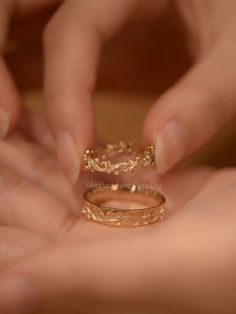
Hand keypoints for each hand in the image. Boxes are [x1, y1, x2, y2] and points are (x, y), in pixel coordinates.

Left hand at [0, 139, 234, 313]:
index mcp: (90, 273)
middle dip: (2, 174)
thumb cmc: (229, 269)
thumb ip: (76, 284)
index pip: (17, 246)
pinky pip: (95, 159)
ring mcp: (121, 212)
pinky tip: (39, 118)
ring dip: (25, 151)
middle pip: (30, 205)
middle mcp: (97, 245)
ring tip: (1, 121)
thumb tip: (2, 294)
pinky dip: (66, 138)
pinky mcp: (144, 187)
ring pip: (57, 177)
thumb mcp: (154, 275)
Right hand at [2, 0, 235, 181]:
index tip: (73, 158)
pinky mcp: (82, 34)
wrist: (228, 10)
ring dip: (2, 76)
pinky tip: (19, 118)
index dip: (65, 96)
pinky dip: (18, 85)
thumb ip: (205, 97)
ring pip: (15, 30)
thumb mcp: (234, 51)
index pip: (72, 32)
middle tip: (3, 129)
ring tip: (5, 129)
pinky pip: (34, 52)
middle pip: (9, 9)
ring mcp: (80, 10)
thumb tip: (162, 153)